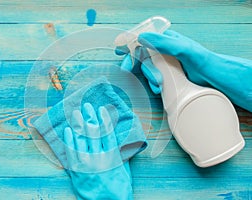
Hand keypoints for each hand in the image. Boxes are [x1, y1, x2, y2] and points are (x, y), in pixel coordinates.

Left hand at [64, 103, 132, 199]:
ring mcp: (86, 163)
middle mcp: (99, 157)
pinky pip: (71, 152)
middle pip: (93, 132)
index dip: (104, 119)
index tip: (100, 109)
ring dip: (78, 124)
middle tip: (86, 106)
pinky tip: (67, 131)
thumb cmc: (118, 187)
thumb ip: (118, 152)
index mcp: (112, 156)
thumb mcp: (123, 168)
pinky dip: (69, 140)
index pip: (107, 132)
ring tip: (75, 113)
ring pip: (81, 139)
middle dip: (89, 117)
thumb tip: (115, 139)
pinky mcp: (76, 170)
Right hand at [116, 30, 251, 111]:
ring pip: (147, 68)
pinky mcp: (166, 74)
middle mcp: (163, 50)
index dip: (130, 42)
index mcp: (166, 39)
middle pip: (141, 54)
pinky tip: (159, 87)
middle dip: (133, 62)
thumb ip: (162, 42)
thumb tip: (141, 37)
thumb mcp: (181, 48)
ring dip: (149, 76)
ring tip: (158, 82)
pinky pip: (153, 78)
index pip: (144, 38)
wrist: (212, 77)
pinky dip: (154, 83)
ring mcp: (164, 63)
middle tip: (126, 68)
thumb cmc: (200, 59)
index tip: (118, 47)